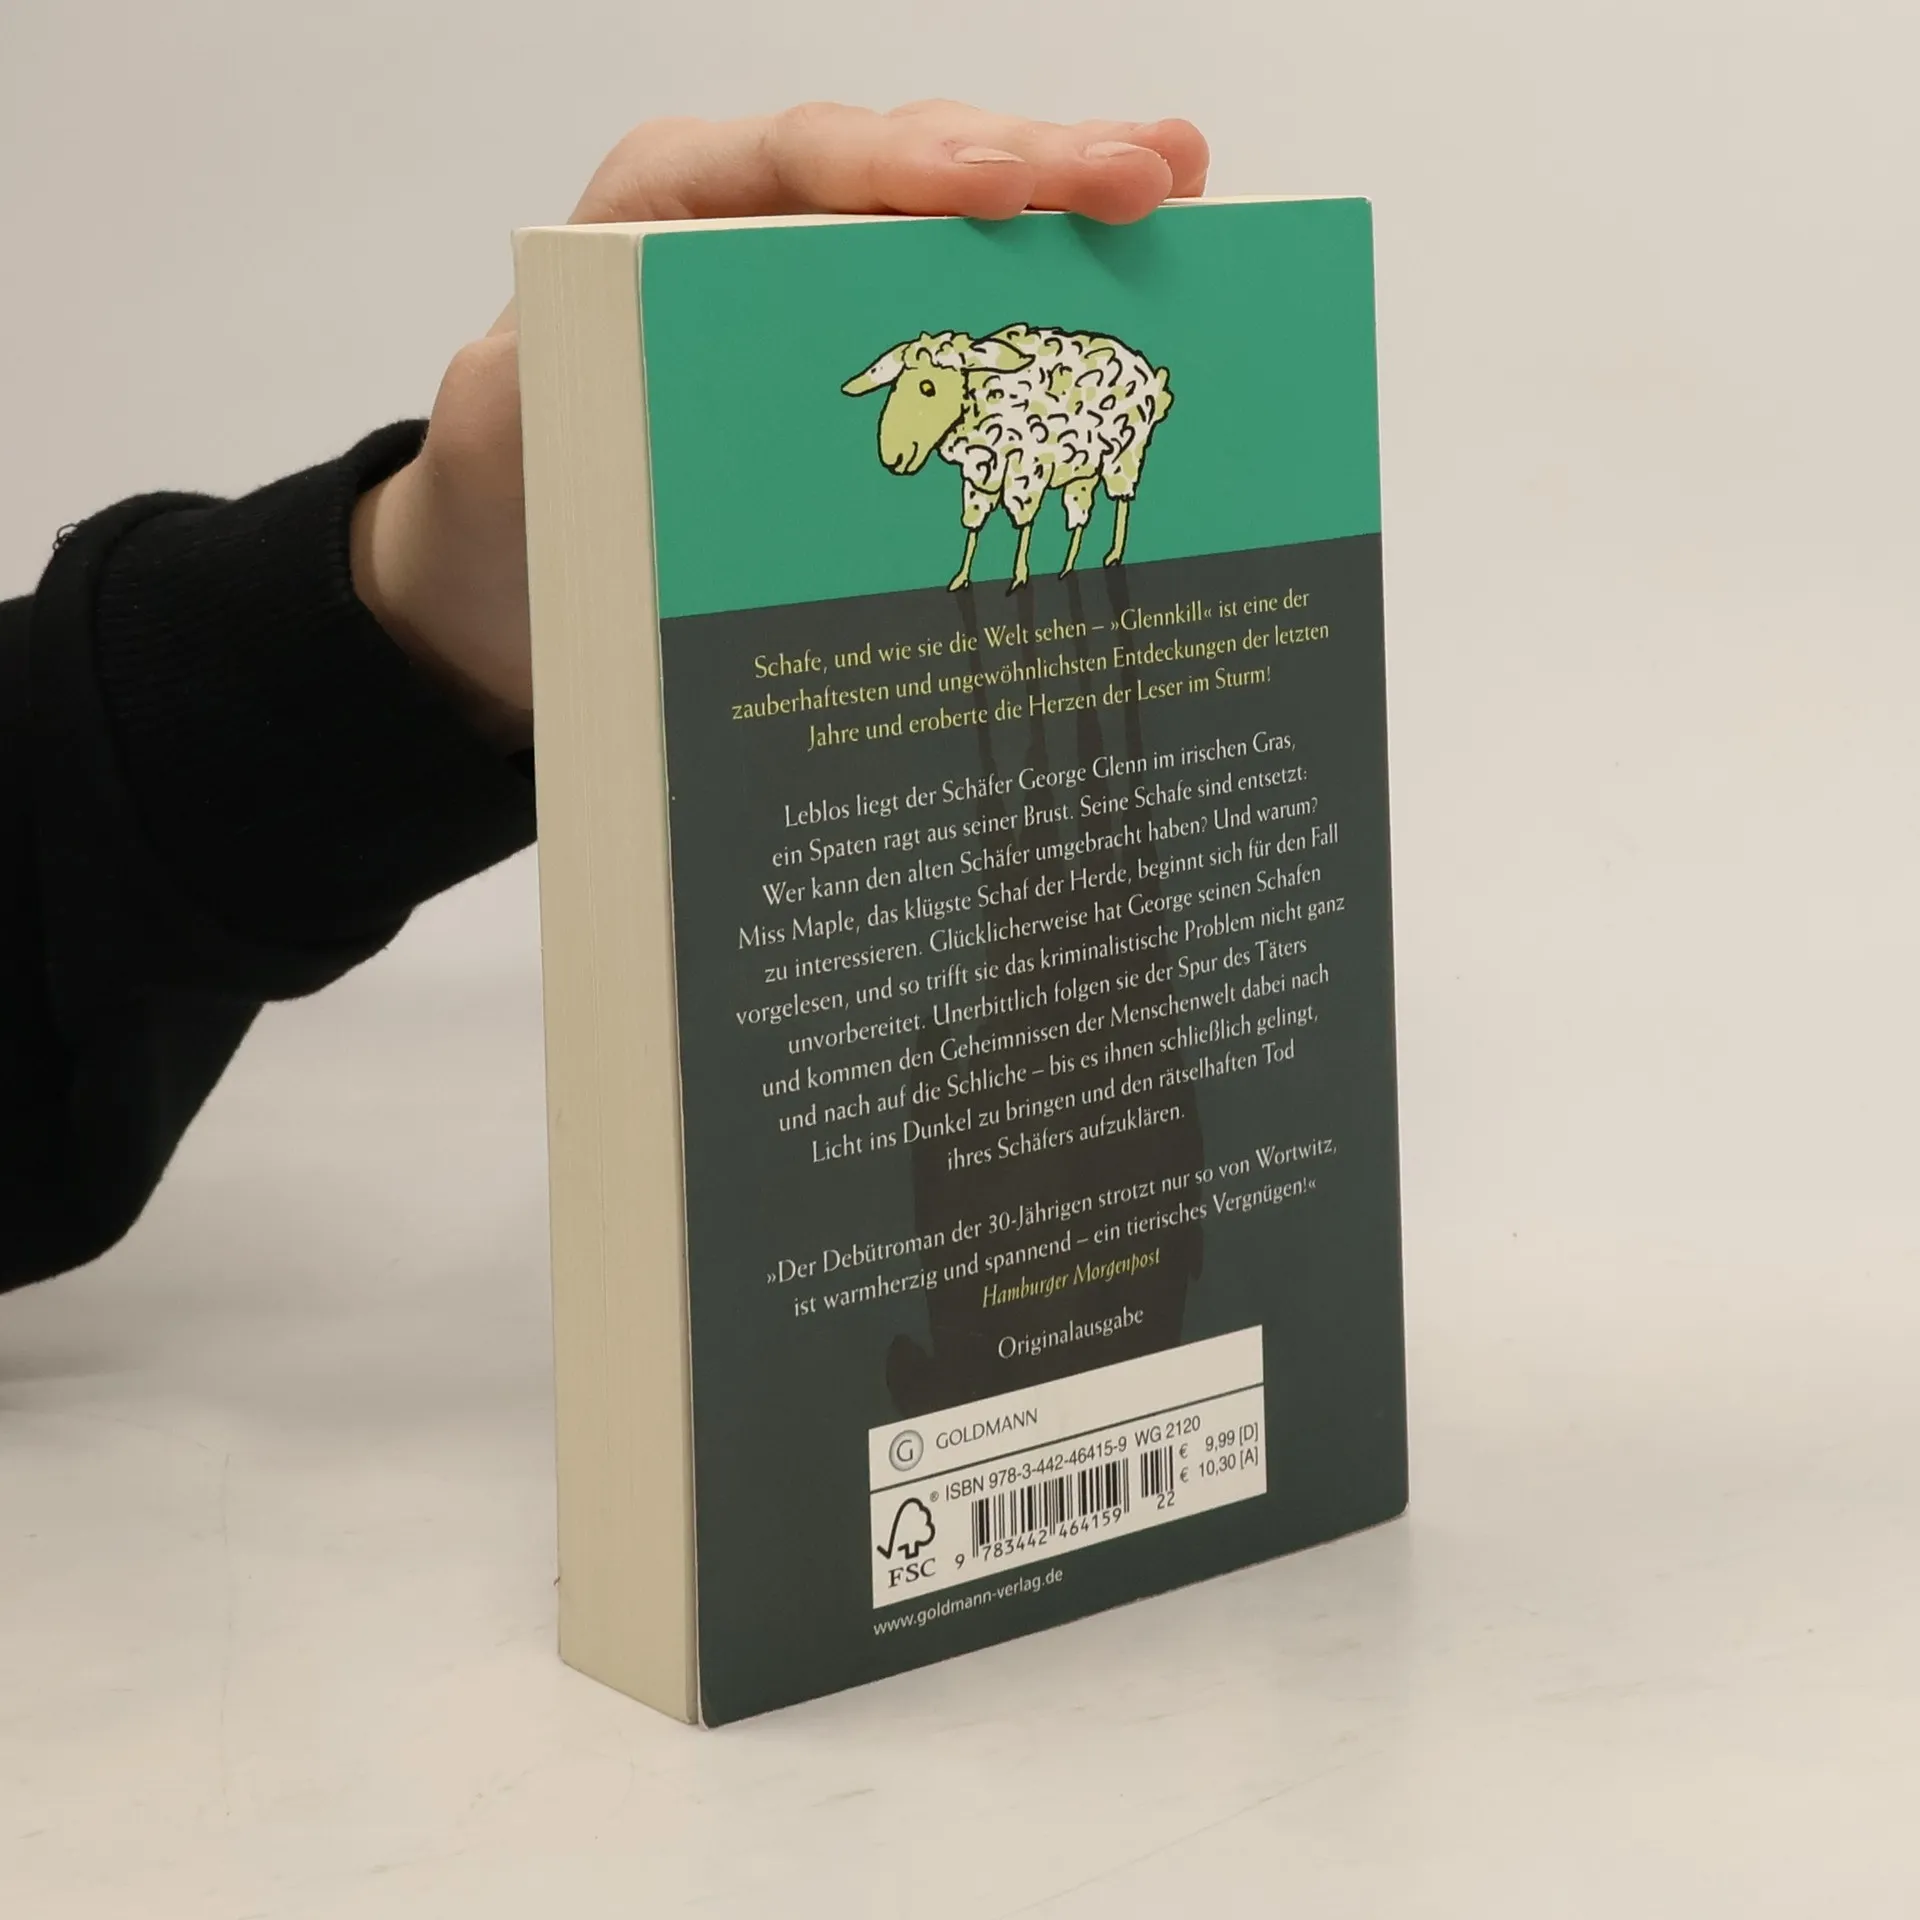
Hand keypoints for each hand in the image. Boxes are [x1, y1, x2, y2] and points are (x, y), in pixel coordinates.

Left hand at [349, 102, 1209, 748]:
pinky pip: (969, 313)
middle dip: (1034, 165)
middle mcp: (760, 226)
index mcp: (666, 212)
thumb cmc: (516, 494)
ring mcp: (827, 287)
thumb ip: (547, 386)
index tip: (997, 190)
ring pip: (960, 227)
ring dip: (1070, 212)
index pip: (801, 160)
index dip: (905, 165)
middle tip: (1152, 175)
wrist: (522, 570)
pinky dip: (1051, 301)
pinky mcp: (870, 356)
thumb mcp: (508, 439)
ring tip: (1178, 190)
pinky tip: (1140, 277)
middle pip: (910, 168)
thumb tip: (634, 373)